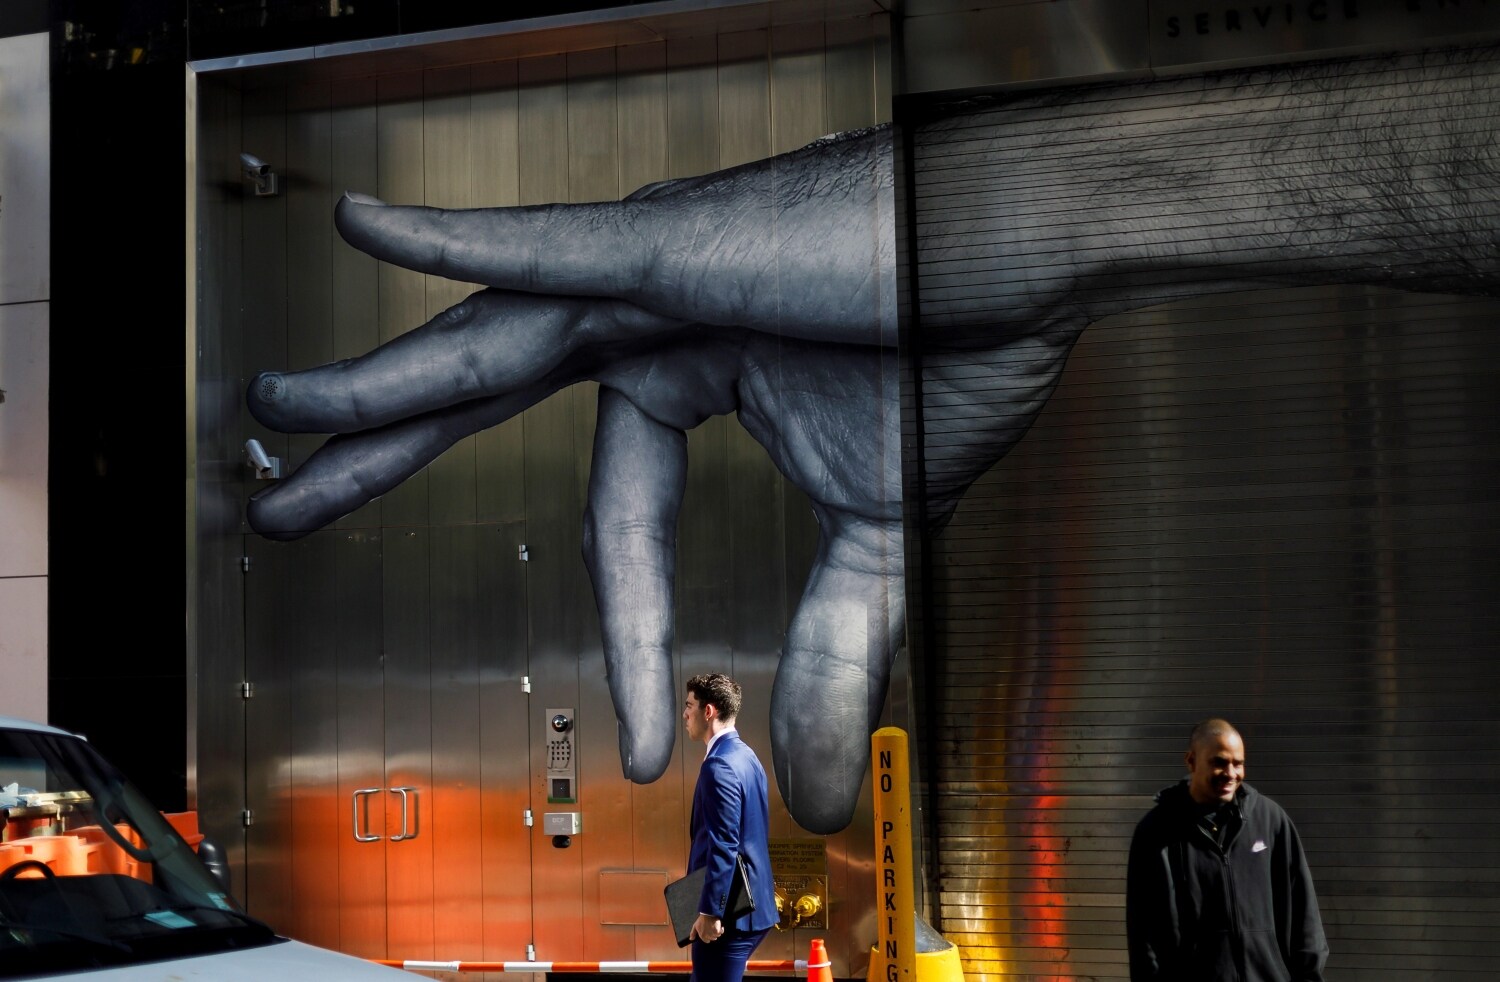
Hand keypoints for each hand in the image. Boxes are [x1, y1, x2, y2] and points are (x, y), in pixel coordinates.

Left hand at [244, 126, 1070, 832]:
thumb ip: (830, 650)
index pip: (627, 523)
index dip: (626, 633)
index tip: (639, 738)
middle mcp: (653, 322)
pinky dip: (452, 240)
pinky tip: (366, 231)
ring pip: (487, 336)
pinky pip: (545, 247)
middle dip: (381, 455)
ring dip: (381, 384)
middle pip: (488, 395)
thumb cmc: (961, 351)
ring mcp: (652, 277)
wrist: (1028, 252)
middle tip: (286, 506)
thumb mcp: (875, 534)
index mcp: (698, 377)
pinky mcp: (670, 242)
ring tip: (280, 416)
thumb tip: (823, 787)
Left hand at [689, 913, 722, 943]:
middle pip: (712, 938)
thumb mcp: (695, 926)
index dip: (707, 937)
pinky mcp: (718, 930)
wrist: (708, 914)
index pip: (707, 941)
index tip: (708, 933)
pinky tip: (721, 927)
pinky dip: (721, 930)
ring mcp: (713, 934)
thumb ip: (693, 933)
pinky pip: (721, 932)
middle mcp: (708, 936)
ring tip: (715, 927)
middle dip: (712, 935)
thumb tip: (691, 939)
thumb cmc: (701, 920)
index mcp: (702, 936)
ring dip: (717, 932)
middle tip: (711, 929)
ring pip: (717, 936)